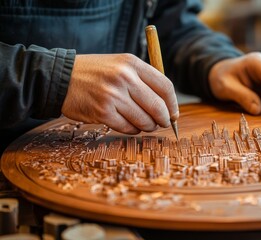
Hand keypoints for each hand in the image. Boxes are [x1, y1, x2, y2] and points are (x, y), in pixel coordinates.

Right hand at [62, 54, 178, 133]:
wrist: (61, 78)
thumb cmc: (95, 73)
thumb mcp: (121, 65)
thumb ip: (144, 80)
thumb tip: (168, 106)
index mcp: (132, 64)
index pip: (165, 86)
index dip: (173, 104)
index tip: (174, 113)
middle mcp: (124, 78)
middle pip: (158, 107)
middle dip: (164, 120)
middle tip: (162, 123)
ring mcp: (113, 96)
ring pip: (144, 120)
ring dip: (148, 126)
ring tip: (144, 124)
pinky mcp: (102, 112)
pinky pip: (128, 128)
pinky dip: (132, 130)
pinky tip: (129, 125)